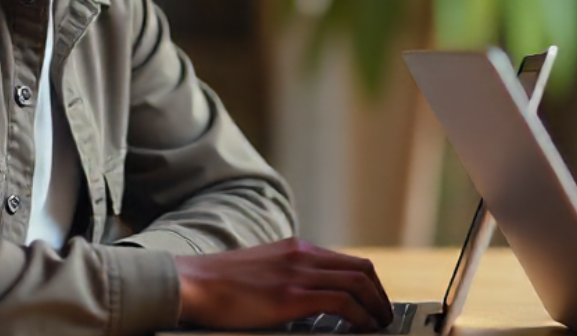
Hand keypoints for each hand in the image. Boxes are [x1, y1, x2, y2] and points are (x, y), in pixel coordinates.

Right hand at [173, 238, 392, 330]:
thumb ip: (286, 277)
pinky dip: (360, 315)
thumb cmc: (219, 285)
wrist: (192, 283)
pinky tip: (363, 328)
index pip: (347, 261)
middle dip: (379, 294)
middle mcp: (303, 255)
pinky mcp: (290, 296)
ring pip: (357, 282)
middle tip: (384, 315)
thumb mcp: (262, 271)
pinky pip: (341, 302)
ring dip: (376, 305)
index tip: (374, 301)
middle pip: (360, 269)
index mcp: (297, 249)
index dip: (368, 283)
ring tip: (380, 324)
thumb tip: (307, 300)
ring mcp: (298, 273)